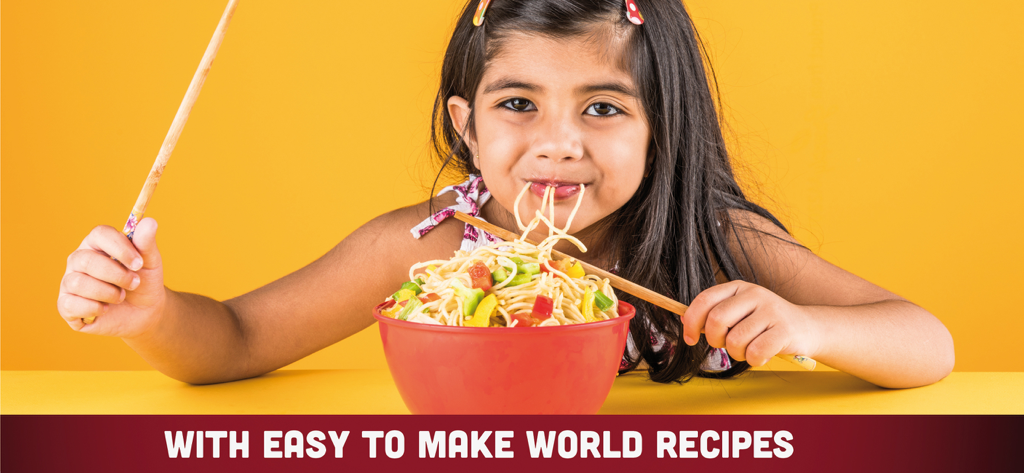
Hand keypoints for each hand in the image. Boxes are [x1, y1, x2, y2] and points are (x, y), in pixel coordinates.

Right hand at [57, 218, 165, 337]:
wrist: (144, 313)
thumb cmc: (144, 282)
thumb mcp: (149, 263)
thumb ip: (146, 243)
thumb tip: (149, 222)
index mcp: (97, 243)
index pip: (100, 234)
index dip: (120, 248)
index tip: (139, 263)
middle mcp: (78, 260)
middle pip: (87, 260)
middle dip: (117, 275)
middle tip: (135, 283)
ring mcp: (69, 281)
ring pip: (79, 283)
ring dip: (108, 293)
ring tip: (121, 296)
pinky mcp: (66, 305)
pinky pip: (71, 304)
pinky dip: (94, 309)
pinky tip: (105, 309)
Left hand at [682, 280, 819, 365]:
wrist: (807, 327)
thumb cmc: (765, 323)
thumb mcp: (739, 312)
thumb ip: (714, 314)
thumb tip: (683, 318)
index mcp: (738, 287)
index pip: (704, 300)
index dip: (691, 321)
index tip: (690, 338)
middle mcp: (754, 294)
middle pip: (716, 320)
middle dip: (714, 340)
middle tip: (725, 345)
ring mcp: (771, 311)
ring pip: (735, 341)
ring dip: (737, 353)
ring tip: (748, 349)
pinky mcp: (785, 330)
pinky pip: (755, 353)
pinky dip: (753, 360)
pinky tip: (761, 355)